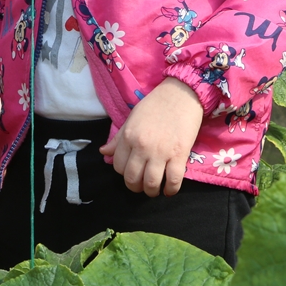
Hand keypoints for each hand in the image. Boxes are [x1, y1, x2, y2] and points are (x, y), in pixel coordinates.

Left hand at [99, 76, 203, 196]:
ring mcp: (160, 152)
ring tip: (154, 190)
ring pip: (150, 183)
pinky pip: (173, 181)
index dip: (124, 173)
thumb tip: (103, 152)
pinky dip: (170, 190)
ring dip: (151, 192)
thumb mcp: (132, 118)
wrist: (181, 93)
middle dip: (135, 187)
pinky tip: (169, 190)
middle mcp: (141, 146)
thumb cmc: (156, 104)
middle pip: (132, 178)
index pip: (118, 166)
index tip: (132, 171)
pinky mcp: (179, 155)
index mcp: (128, 136)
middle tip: (141, 185)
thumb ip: (118, 138)